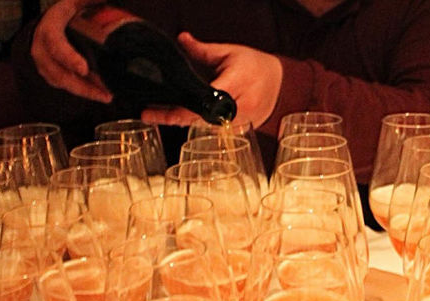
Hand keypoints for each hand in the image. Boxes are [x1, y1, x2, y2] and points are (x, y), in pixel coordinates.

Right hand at [31, 0, 112, 102]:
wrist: (52, 23)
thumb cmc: (67, 14)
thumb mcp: (75, 2)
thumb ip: (90, 2)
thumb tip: (105, 1)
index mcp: (49, 27)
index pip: (55, 44)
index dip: (68, 58)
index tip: (84, 69)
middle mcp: (41, 48)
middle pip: (59, 72)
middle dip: (83, 86)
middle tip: (104, 94)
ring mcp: (44, 64)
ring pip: (63, 83)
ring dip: (86, 92)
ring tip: (107, 96)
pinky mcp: (51, 75)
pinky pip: (66, 87)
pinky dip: (83, 92)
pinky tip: (100, 95)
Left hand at [140, 32, 282, 127]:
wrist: (280, 82)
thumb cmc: (254, 65)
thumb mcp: (228, 52)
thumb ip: (202, 50)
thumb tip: (181, 39)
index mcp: (238, 82)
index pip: (204, 100)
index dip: (180, 109)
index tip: (157, 111)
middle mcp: (243, 105)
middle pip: (202, 118)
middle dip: (174, 117)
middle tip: (149, 115)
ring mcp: (244, 121)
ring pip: (207, 127)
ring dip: (184, 122)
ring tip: (159, 116)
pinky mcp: (243, 130)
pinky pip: (216, 131)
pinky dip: (199, 125)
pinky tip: (181, 119)